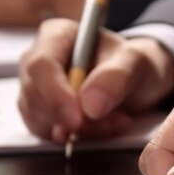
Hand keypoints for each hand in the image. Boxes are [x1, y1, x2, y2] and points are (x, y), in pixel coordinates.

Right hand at [18, 18, 173, 140]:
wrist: (137, 83)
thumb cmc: (133, 64)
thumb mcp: (137, 61)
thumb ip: (116, 76)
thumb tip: (90, 104)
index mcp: (57, 36)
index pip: (41, 66)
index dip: (55, 95)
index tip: (78, 119)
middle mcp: (39, 62)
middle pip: (36, 96)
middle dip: (73, 118)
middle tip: (111, 122)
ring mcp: (37, 90)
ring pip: (41, 119)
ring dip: (81, 131)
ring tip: (116, 121)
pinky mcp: (42, 115)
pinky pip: (48, 134)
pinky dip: (78, 138)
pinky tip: (103, 129)